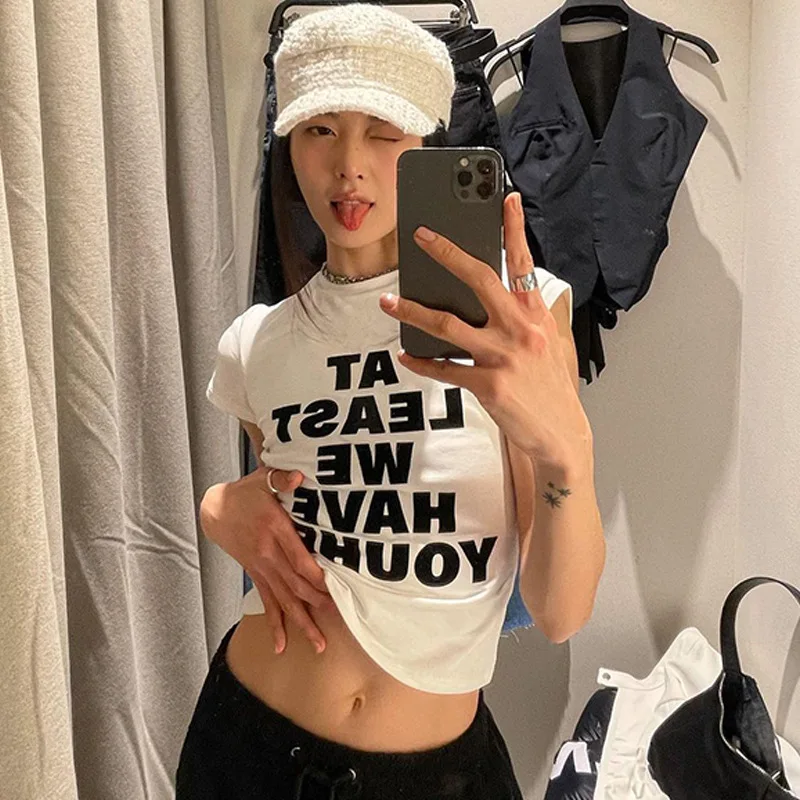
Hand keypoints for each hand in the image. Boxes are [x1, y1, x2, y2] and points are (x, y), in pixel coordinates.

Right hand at [199, 463, 333, 653]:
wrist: (215, 509)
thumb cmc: (246, 493)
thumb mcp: (263, 479)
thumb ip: (281, 478)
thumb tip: (299, 476)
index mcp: (274, 530)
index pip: (298, 559)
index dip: (315, 577)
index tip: (334, 590)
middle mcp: (268, 553)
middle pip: (295, 585)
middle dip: (316, 604)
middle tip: (337, 620)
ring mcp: (261, 567)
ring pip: (284, 599)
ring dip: (301, 622)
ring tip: (318, 644)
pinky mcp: (256, 574)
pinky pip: (266, 603)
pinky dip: (274, 625)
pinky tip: (282, 645)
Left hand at [378, 191, 590, 467]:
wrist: (561, 436)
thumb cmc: (552, 390)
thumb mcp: (550, 346)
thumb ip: (530, 318)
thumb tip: (505, 296)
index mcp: (536, 317)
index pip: (524, 264)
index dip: (515, 229)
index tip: (504, 199)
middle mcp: (521, 330)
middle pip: (479, 280)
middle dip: (447, 253)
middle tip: (421, 236)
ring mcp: (504, 357)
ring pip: (448, 325)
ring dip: (413, 311)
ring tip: (388, 302)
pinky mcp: (489, 385)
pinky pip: (444, 369)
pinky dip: (421, 362)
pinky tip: (405, 355)